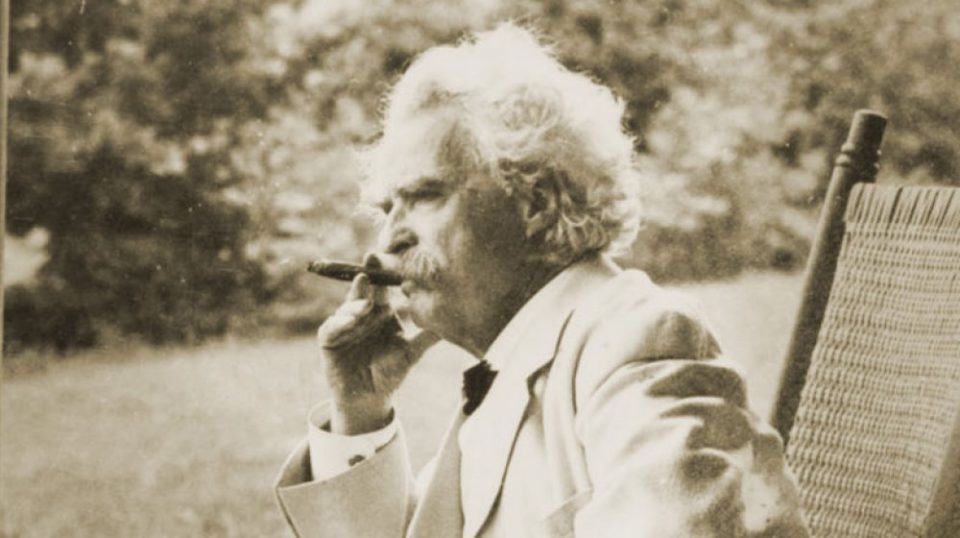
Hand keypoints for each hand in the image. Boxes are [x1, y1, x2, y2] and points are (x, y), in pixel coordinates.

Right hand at [317, 254, 438, 434]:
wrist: (370, 398)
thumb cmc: (391, 371)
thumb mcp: (412, 352)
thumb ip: (428, 336)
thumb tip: (455, 322)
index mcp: (381, 312)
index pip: (383, 287)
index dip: (386, 273)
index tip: (393, 258)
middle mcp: (361, 313)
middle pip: (363, 290)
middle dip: (367, 274)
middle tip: (372, 259)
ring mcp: (343, 324)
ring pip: (348, 306)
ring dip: (355, 302)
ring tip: (366, 304)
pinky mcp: (329, 339)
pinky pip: (331, 327)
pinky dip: (340, 322)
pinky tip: (349, 321)